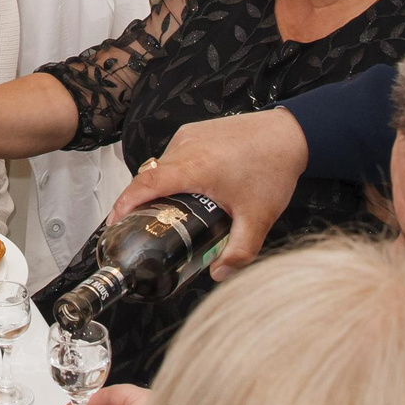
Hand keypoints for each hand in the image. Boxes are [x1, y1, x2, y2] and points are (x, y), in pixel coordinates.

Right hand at [109, 109, 308, 280]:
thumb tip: (219, 273)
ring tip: (176, 208)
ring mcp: (189, 135)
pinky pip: (174, 153)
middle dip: (143, 201)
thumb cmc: (273, 168)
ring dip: (163, 185)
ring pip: (162, 164)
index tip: (114, 222)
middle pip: (149, 177)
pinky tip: (194, 185)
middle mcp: (185, 147)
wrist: (290, 134)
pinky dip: (175, 170)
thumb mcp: (258, 218)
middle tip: (147, 225)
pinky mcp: (196, 130)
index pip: (143, 185)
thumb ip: (240, 251)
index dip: (123, 204)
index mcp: (193, 168)